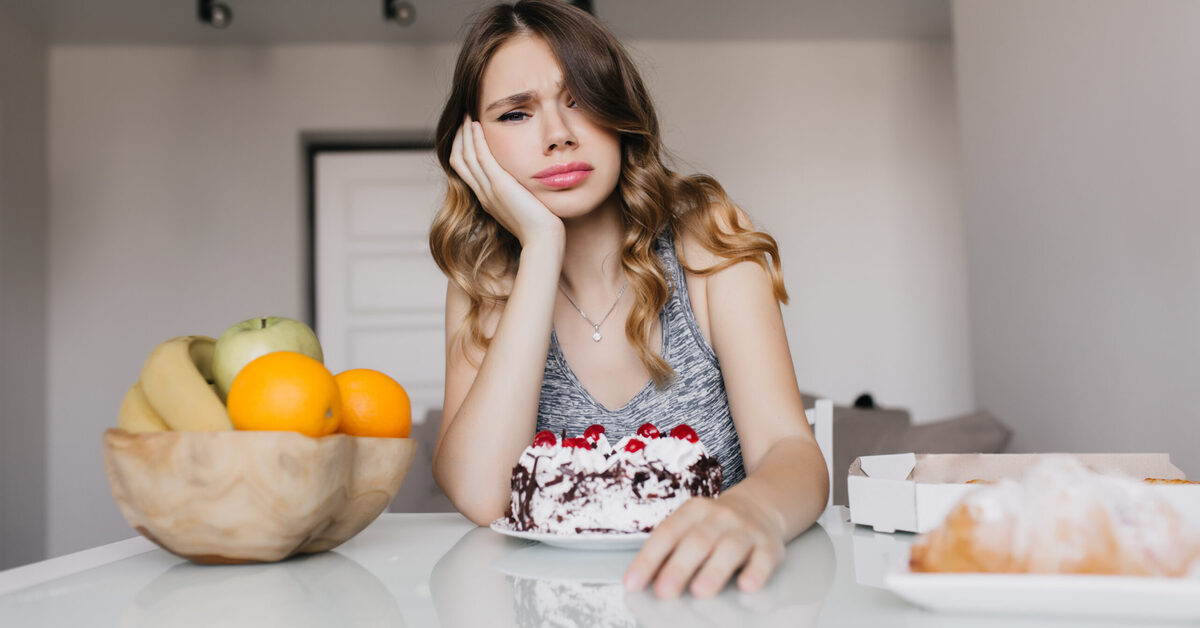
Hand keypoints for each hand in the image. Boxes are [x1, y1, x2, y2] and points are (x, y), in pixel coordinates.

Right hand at [448, 115, 562, 246]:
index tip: (469, 132)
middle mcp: (483, 194)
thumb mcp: (524, 205)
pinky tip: (477, 126)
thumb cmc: (540, 225)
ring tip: (468, 116)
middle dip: (459, 138)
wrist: (543, 239)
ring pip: (465, 157)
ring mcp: (488, 190)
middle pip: (459, 161)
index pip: (464, 170)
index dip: (462, 149)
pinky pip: (481, 157)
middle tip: (464, 118)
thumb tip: (524, 183)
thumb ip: (518, 192)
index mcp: (487, 199)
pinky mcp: (499, 185)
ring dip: (465, 134)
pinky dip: (476, 140)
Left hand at [623, 492, 785, 597]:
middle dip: (679, 567)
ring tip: (700, 591)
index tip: (633, 583)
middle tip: (664, 592)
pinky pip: (764, 558)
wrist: (761, 505)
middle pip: (697, 541)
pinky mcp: (769, 545)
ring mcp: (746, 530)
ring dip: (714, 570)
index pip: (667, 534)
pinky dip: (756, 572)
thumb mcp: (690, 525)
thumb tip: (642, 581)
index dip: (648, 559)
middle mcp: (720, 517)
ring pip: (730, 548)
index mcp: (693, 511)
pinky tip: (747, 585)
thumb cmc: (715, 524)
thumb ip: (669, 549)